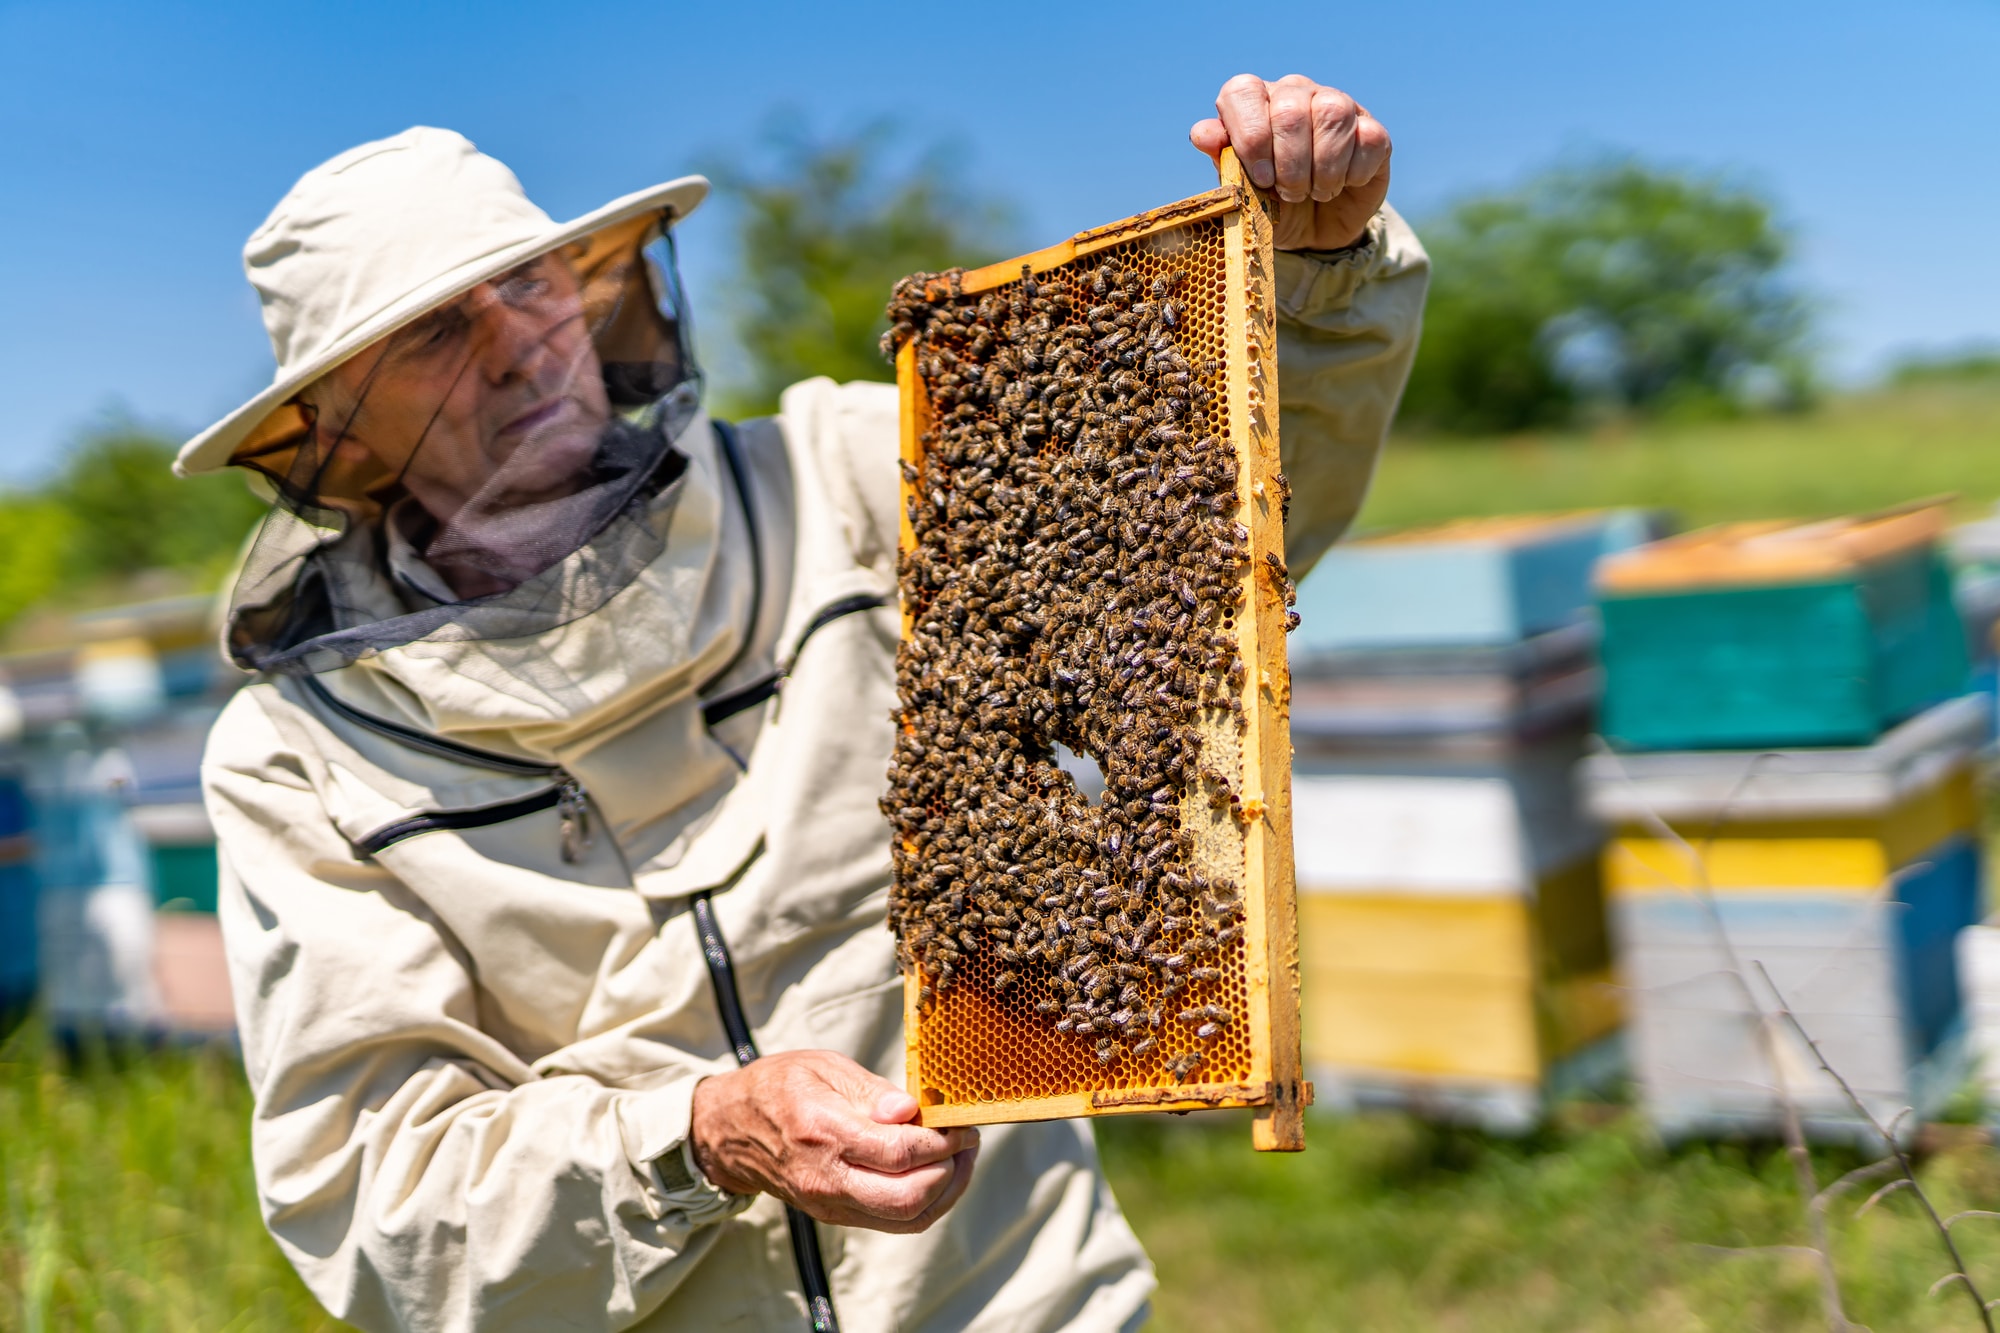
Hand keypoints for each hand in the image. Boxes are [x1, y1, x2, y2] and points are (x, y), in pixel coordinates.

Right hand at [688, 1050, 979, 1233]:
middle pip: (908, 1197)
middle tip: (967, 1141)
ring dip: (946, 1192)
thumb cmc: (778, 1087)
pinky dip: (926, 1205)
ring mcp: (831, 1203)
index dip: (943, 1141)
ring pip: (906, 1219)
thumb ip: (870, 1091)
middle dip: (951, 1171)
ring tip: (960, 1159)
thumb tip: (909, 1110)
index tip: (961, 1122)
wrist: (729, 1130)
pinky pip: (893, 1223)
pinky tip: (937, 1175)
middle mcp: (827, 1177)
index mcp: (824, 1132)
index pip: (899, 1152)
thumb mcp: (822, 1067)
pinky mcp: (835, 1214)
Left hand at [1190, 73, 1391, 251]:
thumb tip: (1202, 134)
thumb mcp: (1241, 191)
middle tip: (1289, 193)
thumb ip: (1223, 161)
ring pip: (1332, 115)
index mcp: (1254, 102)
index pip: (1242, 92)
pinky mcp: (1371, 129)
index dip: (1250, 138)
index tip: (1261, 179)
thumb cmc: (1268, 203)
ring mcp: (1337, 105)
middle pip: (1289, 110)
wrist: (1312, 230)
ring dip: (1322, 169)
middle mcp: (1294, 93)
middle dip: (1289, 165)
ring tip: (1315, 192)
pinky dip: (1352, 175)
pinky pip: (1367, 139)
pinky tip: (1342, 185)